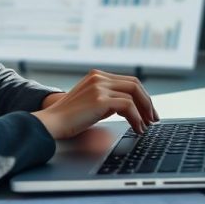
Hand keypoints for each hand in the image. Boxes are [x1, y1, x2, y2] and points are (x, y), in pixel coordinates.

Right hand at [31, 69, 157, 138]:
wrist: (51, 124)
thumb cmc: (69, 118)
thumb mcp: (90, 101)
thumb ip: (107, 98)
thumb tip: (129, 106)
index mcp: (97, 75)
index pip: (128, 81)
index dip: (142, 96)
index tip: (148, 110)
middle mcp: (99, 77)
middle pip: (135, 84)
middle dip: (147, 102)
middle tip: (153, 118)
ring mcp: (99, 87)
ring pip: (134, 94)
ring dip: (144, 112)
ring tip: (146, 126)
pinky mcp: (100, 99)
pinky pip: (128, 106)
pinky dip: (136, 118)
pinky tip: (137, 128)